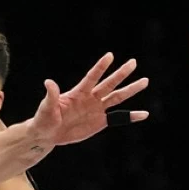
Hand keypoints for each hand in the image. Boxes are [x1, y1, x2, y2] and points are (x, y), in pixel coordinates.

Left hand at [29, 53, 148, 145]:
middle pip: (109, 84)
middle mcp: (90, 98)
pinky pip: (118, 118)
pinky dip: (131, 116)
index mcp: (78, 93)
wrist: (48, 134)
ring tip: (145, 81)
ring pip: (117, 97)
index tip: (110, 55)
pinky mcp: (101, 121)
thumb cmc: (44, 118)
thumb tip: (48, 82)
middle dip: (121, 74)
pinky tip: (144, 114)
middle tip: (133, 62)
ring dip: (131, 90)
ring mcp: (97, 109)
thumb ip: (51, 95)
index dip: (100, 67)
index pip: (92, 77)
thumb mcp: (46, 107)